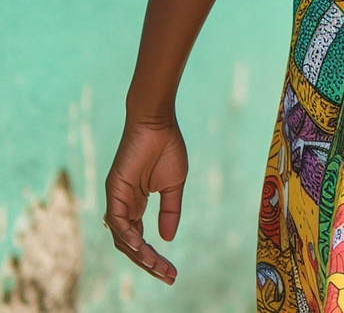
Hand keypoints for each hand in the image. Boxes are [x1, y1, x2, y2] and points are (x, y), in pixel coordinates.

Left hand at [104, 118, 187, 284]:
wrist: (158, 124)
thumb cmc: (166, 149)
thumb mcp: (173, 187)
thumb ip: (170, 212)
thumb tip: (168, 239)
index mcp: (136, 205)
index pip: (141, 239)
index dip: (154, 258)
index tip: (172, 272)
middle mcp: (123, 206)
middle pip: (130, 245)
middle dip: (148, 263)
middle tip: (168, 276)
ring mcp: (117, 199)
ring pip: (123, 237)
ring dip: (140, 254)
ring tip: (157, 266)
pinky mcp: (114, 190)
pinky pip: (118, 220)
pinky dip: (129, 235)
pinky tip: (143, 246)